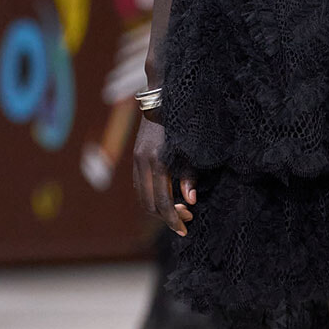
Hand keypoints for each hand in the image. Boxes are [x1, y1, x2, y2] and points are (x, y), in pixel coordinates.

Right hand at [132, 116, 195, 235]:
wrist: (163, 98)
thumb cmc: (184, 123)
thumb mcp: (192, 149)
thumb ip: (190, 176)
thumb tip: (190, 201)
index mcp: (159, 161)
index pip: (163, 201)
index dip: (173, 219)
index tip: (184, 229)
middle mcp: (144, 162)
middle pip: (149, 204)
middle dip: (166, 217)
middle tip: (185, 221)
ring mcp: (137, 159)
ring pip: (142, 196)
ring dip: (157, 209)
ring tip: (177, 213)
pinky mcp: (136, 157)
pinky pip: (139, 185)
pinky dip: (150, 197)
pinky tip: (165, 199)